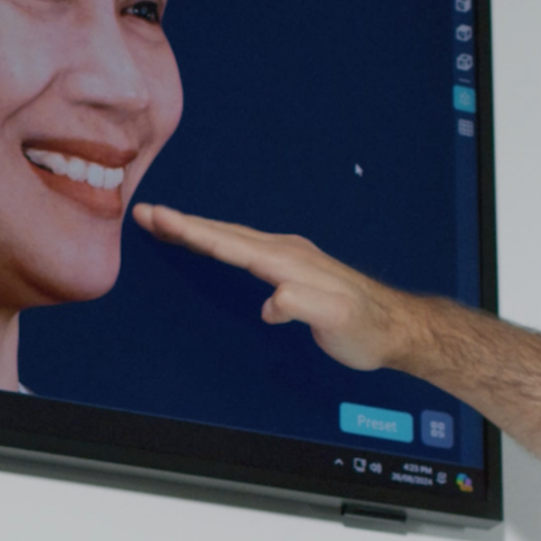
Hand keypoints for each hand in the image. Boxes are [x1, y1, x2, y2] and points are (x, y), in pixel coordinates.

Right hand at [135, 203, 426, 372]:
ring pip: (232, 238)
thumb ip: (304, 306)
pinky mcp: (291, 268)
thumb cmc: (365, 328)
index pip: (230, 244)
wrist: (394, 327)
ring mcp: (289, 257)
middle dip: (183, 223)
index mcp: (288, 262)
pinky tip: (209, 244)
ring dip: (197, 230)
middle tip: (145, 212)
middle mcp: (286, 252)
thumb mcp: (337, 321)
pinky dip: (218, 242)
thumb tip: (271, 301)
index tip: (159, 217)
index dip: (191, 232)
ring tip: (164, 222)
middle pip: (225, 234)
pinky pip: (244, 249)